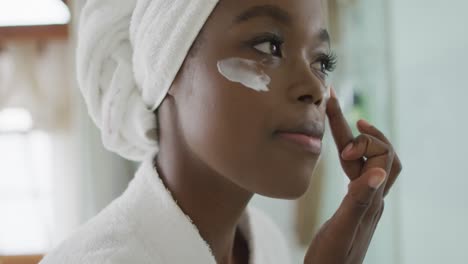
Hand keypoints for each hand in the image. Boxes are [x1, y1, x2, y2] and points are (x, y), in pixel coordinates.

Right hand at [304, 87, 401, 263]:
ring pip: (367, 162)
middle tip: (336, 104)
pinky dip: (350, 155)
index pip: (383, 158)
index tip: (348, 129)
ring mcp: (364, 201)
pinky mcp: (354, 205)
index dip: (368, 140)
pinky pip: (357, 173)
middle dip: (359, 128)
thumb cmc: (332, 259)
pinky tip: (340, 153)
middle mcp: (373, 197)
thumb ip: (359, 201)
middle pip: (376, 154)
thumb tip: (379, 171)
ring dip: (356, 138)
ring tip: (341, 119)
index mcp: (372, 201)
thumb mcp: (343, 230)